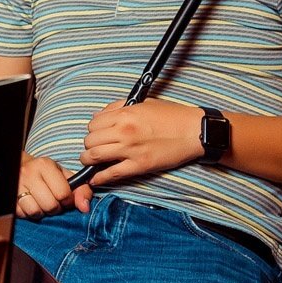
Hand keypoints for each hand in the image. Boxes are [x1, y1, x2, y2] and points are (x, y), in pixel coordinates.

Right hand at [15, 154, 91, 217]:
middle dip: (55, 208)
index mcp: (44, 165)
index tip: (64, 198)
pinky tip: (30, 204)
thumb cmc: (45, 173)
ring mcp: (16, 185)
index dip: (67, 201)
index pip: (63, 194)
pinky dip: (28, 213)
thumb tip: (85, 208)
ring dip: (41, 212)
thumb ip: (81, 190)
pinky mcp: (8, 196)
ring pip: (35, 211)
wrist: (18, 165)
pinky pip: (22, 214)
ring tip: (41, 203)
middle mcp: (29, 173)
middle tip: (53, 202)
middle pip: (50, 205)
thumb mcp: (64, 176)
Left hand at [80, 99, 204, 184]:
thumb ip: (118, 107)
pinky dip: (99, 178)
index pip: (93, 124)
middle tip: (93, 148)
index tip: (96, 134)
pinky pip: (111, 174)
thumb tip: (98, 116)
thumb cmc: (171, 115)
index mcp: (124, 114)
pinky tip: (95, 179)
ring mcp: (130, 150)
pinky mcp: (139, 165)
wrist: (193, 131)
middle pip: (90, 141)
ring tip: (90, 161)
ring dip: (88, 160)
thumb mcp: (143, 103)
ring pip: (94, 156)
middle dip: (89, 145)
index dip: (92, 130)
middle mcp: (124, 131)